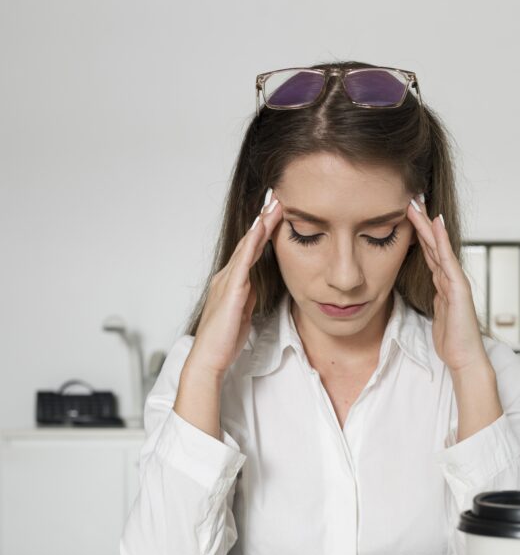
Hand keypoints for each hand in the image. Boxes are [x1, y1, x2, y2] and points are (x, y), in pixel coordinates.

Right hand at [188, 190, 282, 376]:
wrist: (208, 358)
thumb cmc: (223, 341)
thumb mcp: (243, 314)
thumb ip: (249, 297)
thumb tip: (257, 287)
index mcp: (231, 283)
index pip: (250, 251)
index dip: (262, 231)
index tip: (275, 214)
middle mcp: (226, 277)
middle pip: (248, 242)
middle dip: (262, 219)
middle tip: (276, 197)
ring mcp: (227, 282)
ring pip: (246, 246)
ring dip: (260, 224)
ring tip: (273, 204)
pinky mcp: (231, 291)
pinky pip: (243, 262)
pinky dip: (252, 243)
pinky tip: (261, 229)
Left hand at [405, 198, 488, 374]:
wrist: (465, 358)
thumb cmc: (452, 341)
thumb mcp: (435, 315)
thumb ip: (432, 299)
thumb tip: (425, 290)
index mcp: (442, 285)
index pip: (429, 254)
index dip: (418, 234)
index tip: (406, 215)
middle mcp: (450, 278)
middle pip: (433, 244)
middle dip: (421, 223)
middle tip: (410, 199)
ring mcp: (456, 281)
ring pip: (439, 246)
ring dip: (427, 225)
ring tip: (417, 204)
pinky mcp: (459, 287)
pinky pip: (447, 259)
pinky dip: (442, 240)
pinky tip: (435, 223)